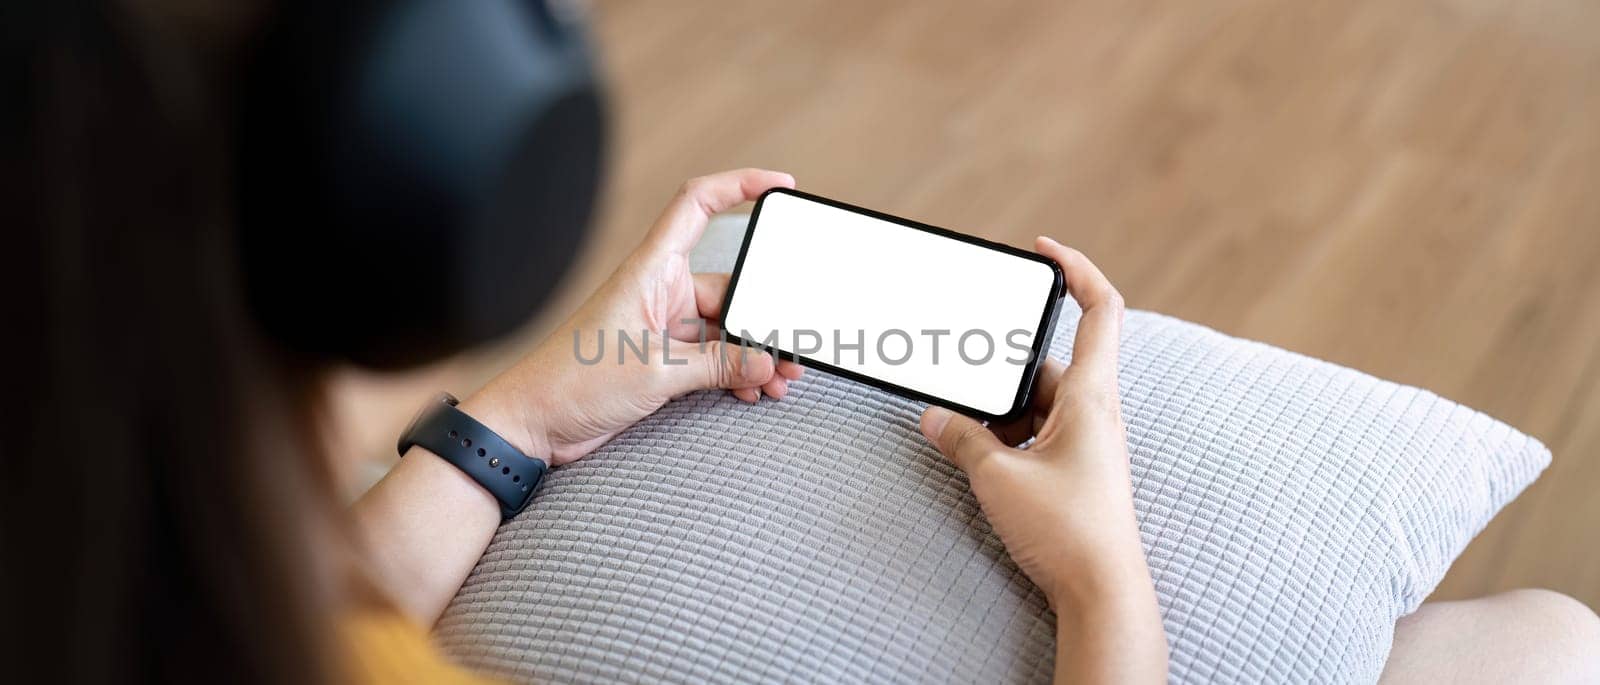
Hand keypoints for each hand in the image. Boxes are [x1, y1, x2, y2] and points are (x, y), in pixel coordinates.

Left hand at [464, 168, 804, 463]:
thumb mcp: (656, 373)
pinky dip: (736, 371)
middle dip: (764, 316)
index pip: (698, 204)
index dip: (740, 185)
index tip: (781, 186)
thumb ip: (719, 366)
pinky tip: (754, 390)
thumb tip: (769, 361)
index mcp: (651, 270)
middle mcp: (660, 291)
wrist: (533, 423)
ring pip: (726, 329)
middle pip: (730, 286)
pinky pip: (713, 356)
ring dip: (754, 353)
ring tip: (781, 379)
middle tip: (792, 348)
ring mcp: (662, 325)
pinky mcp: (661, 358)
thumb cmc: (572, 382)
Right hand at [919, 237, 1144, 607]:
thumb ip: (964, 439)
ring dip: (997, 414)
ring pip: (1034, 403)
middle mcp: (1093, 411)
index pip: (1100, 309)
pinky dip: (1005, 439)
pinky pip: (1034, 434)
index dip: (1077, 268)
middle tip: (964, 384)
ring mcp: (1085, 441)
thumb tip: (936, 418)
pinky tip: (978, 459)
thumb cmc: (1067, 529)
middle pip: (1043, 362)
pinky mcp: (1073, 469)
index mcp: (1090, 394)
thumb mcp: (999, 476)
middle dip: (999, 372)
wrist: (1101, 592)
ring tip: (963, 432)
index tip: (1044, 249)